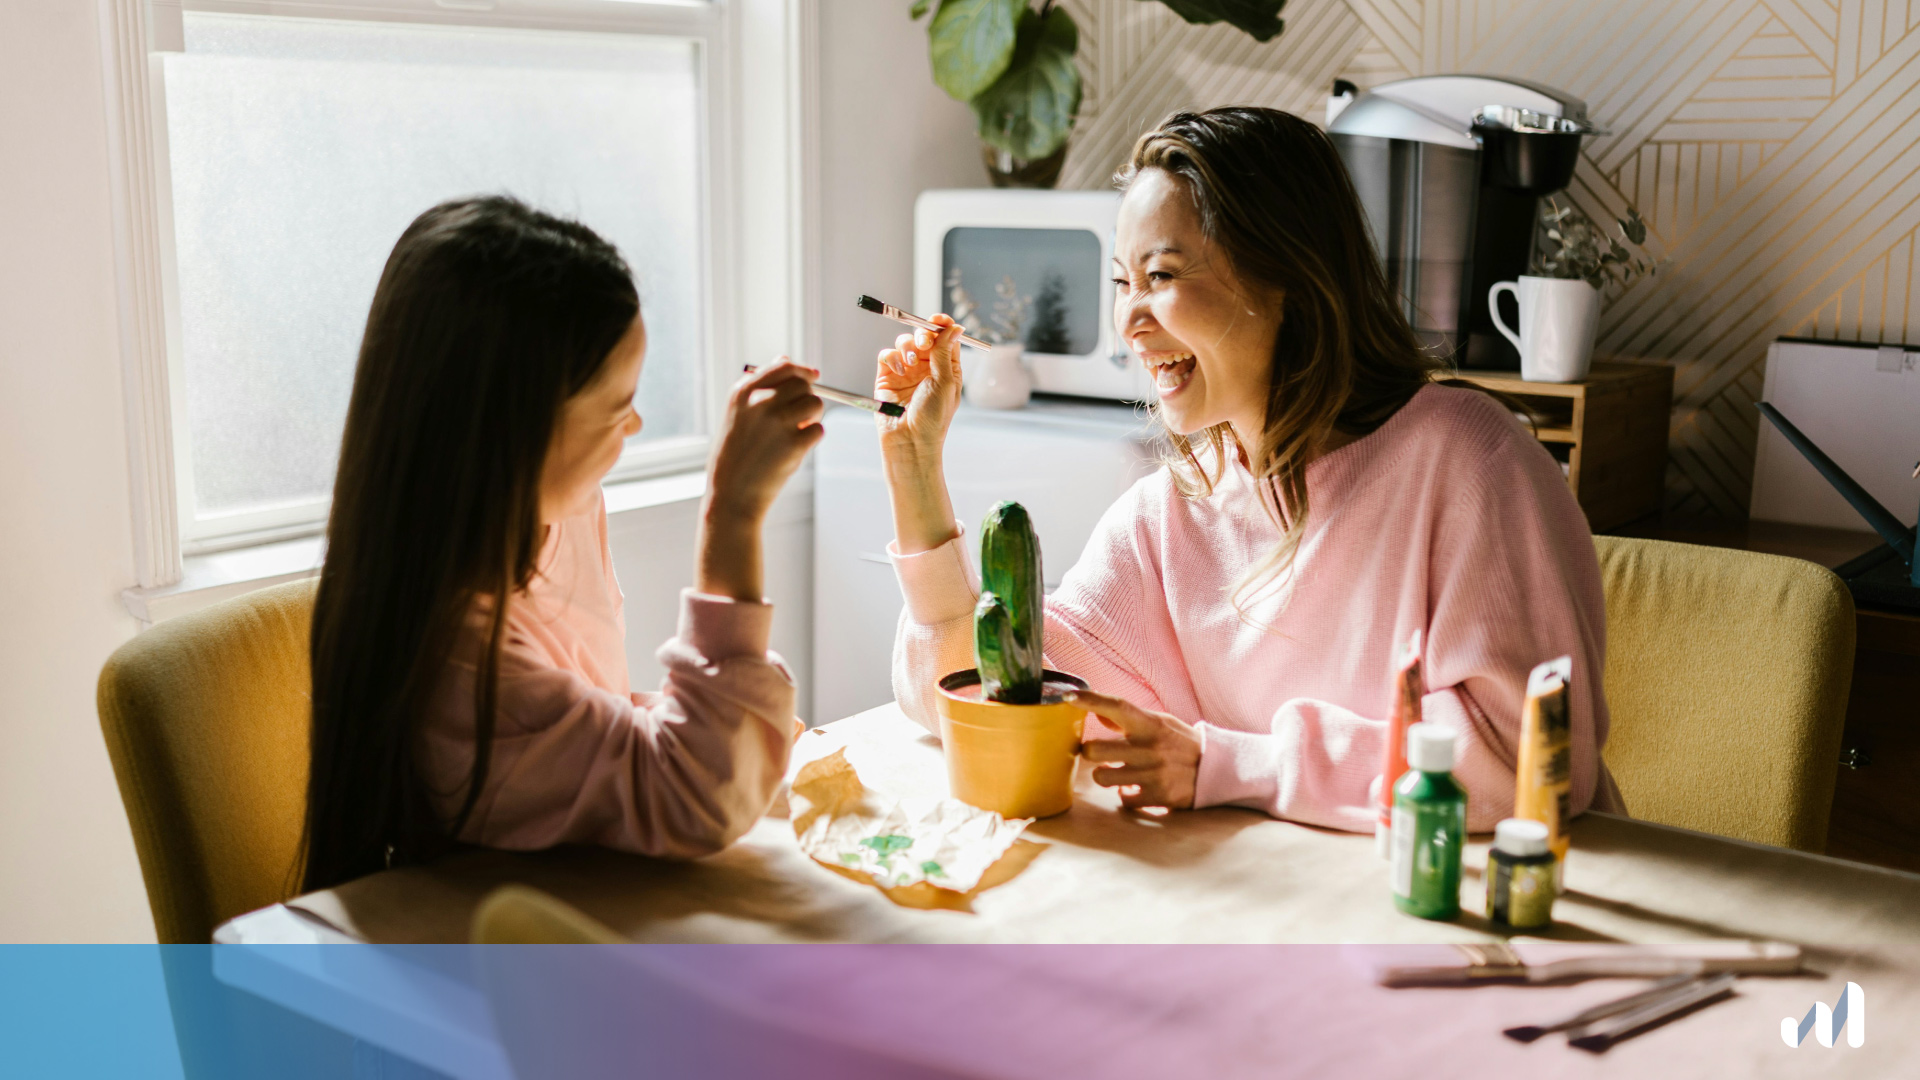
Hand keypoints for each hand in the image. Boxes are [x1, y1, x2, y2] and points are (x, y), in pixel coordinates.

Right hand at [698, 360, 823, 599]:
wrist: (731, 495)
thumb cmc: (735, 455)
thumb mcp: (737, 415)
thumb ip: (760, 387)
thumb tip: (786, 358)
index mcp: (743, 392)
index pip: (783, 366)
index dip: (803, 370)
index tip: (813, 376)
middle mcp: (760, 402)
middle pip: (803, 384)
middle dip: (807, 397)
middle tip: (800, 416)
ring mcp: (777, 422)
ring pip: (815, 405)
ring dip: (812, 418)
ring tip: (796, 433)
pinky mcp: (794, 444)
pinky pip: (818, 431)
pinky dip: (811, 440)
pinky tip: (794, 450)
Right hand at [875, 315, 962, 465]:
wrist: (909, 441)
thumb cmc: (933, 418)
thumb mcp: (945, 383)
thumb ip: (945, 352)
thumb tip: (955, 327)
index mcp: (946, 368)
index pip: (945, 338)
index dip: (942, 326)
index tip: (938, 319)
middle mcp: (926, 368)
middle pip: (924, 336)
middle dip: (923, 334)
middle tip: (924, 342)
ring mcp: (906, 371)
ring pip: (904, 342)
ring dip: (907, 346)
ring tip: (911, 362)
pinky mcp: (887, 376)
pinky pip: (887, 355)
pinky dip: (892, 357)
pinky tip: (899, 370)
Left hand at [1073, 690, 1201, 810]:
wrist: (1218, 771)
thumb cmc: (1182, 744)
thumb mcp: (1161, 724)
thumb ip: (1129, 719)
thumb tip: (1096, 712)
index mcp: (1150, 724)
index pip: (1117, 706)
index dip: (1091, 700)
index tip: (1069, 696)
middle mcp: (1149, 747)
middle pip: (1094, 750)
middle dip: (1090, 753)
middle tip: (1097, 754)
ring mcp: (1153, 773)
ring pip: (1102, 778)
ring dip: (1105, 776)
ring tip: (1115, 773)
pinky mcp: (1157, 796)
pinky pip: (1123, 799)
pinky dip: (1125, 795)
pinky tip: (1133, 789)